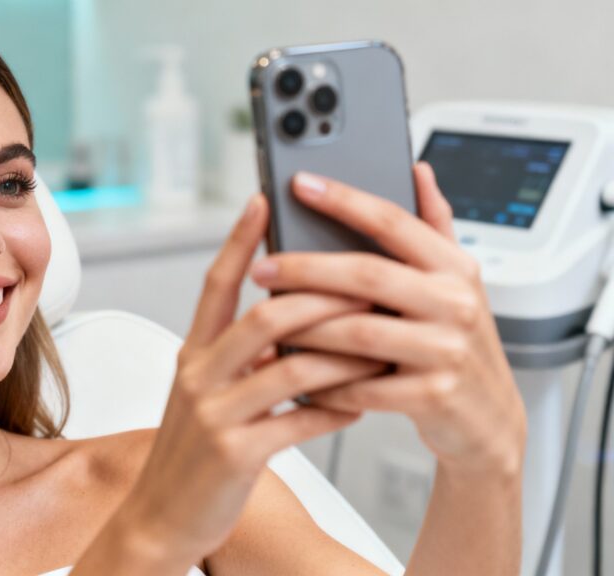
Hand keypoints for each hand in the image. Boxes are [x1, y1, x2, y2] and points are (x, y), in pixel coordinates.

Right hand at [116, 190, 387, 563]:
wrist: (162, 516)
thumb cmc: (193, 452)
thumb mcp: (203, 393)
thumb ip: (238, 356)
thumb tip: (289, 319)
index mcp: (193, 353)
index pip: (216, 283)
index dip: (240, 240)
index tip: (264, 201)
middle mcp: (199, 375)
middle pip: (264, 315)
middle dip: (322, 297)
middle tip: (367, 285)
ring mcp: (215, 414)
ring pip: (291, 367)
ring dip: (344, 355)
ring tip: (380, 347)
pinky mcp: (236, 454)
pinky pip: (299, 422)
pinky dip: (336, 411)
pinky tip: (361, 406)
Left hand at [249, 163, 526, 476]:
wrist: (489, 417)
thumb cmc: (456, 341)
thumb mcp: (456, 281)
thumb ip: (435, 226)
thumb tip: (416, 170)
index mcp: (455, 267)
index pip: (393, 221)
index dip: (344, 200)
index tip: (299, 185)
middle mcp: (455, 303)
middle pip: (367, 275)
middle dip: (306, 269)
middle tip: (263, 267)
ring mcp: (446, 351)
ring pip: (357, 333)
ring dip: (306, 328)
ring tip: (269, 321)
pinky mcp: (432, 396)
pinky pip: (361, 387)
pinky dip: (323, 381)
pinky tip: (295, 371)